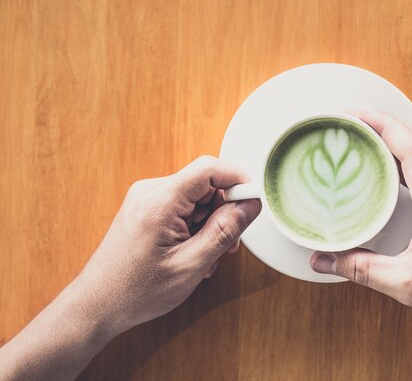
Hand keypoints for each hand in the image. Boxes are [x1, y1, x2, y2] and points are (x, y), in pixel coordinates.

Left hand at [73, 156, 260, 335]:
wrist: (98, 304)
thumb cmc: (136, 292)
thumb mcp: (191, 265)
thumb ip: (224, 231)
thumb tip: (251, 204)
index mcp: (160, 202)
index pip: (209, 168)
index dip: (237, 181)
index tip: (253, 203)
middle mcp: (151, 192)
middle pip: (205, 184)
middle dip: (223, 213)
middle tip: (225, 246)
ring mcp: (147, 198)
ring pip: (197, 198)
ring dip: (209, 224)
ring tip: (203, 257)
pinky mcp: (147, 207)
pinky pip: (183, 206)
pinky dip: (195, 227)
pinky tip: (190, 253)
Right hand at [310, 108, 411, 346]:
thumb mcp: (408, 285)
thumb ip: (362, 269)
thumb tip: (325, 261)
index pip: (411, 147)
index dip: (381, 123)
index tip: (357, 112)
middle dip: (386, 126)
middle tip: (355, 123)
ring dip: (401, 142)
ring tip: (372, 142)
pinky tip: (400, 172)